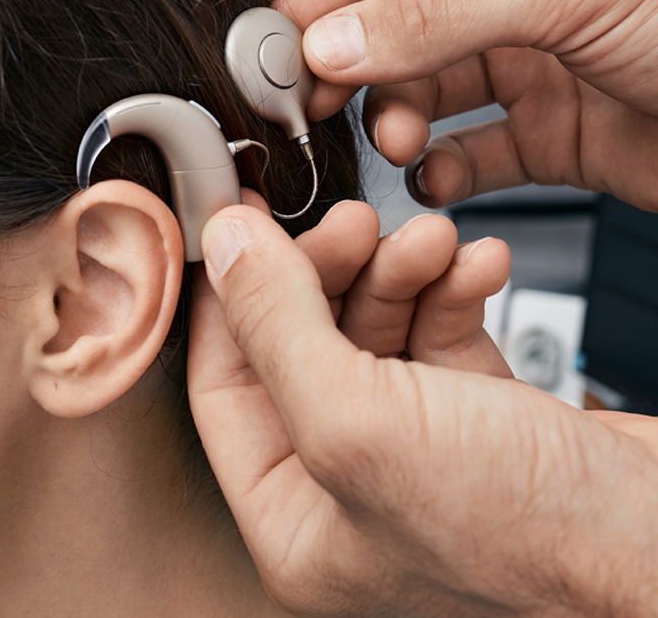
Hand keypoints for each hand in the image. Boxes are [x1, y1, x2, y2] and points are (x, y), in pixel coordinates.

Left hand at [190, 203, 657, 615]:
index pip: (224, 387)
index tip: (237, 224)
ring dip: (399, 272)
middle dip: (328, 272)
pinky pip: (440, 335)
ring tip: (429, 240)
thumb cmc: (532, 535)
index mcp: (293, 520)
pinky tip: (477, 265)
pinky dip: (454, 291)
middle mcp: (345, 489)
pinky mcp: (480, 421)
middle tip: (351, 222)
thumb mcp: (361, 423)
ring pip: (375, 332)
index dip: (230, 300)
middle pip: (300, 347)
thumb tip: (224, 248)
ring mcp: (414, 453)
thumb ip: (276, 330)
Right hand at [273, 0, 657, 210]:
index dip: (324, 9)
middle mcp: (513, 7)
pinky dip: (452, 176)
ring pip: (430, 99)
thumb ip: (438, 14)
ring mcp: (537, 71)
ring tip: (407, 143)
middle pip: (396, 37)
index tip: (279, 52)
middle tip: (323, 106)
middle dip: (354, 74)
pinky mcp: (558, 138)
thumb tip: (332, 39)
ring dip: (401, 127)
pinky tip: (449, 181)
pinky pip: (480, 157)